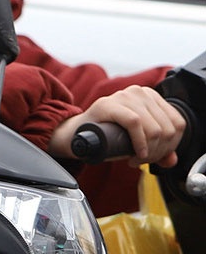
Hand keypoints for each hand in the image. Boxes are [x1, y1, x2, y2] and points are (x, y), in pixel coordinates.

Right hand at [51, 85, 186, 168]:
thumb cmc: (106, 135)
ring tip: (136, 159)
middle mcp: (139, 92)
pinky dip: (139, 143)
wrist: (76, 135)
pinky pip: (136, 123)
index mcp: (150, 97)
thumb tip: (171, 160)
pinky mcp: (109, 104)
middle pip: (167, 129)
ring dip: (149, 152)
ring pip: (155, 129)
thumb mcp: (137, 140)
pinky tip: (134, 155)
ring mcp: (123, 96)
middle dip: (158, 152)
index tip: (156, 157)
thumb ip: (156, 148)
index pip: (177, 124)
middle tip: (142, 160)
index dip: (172, 146)